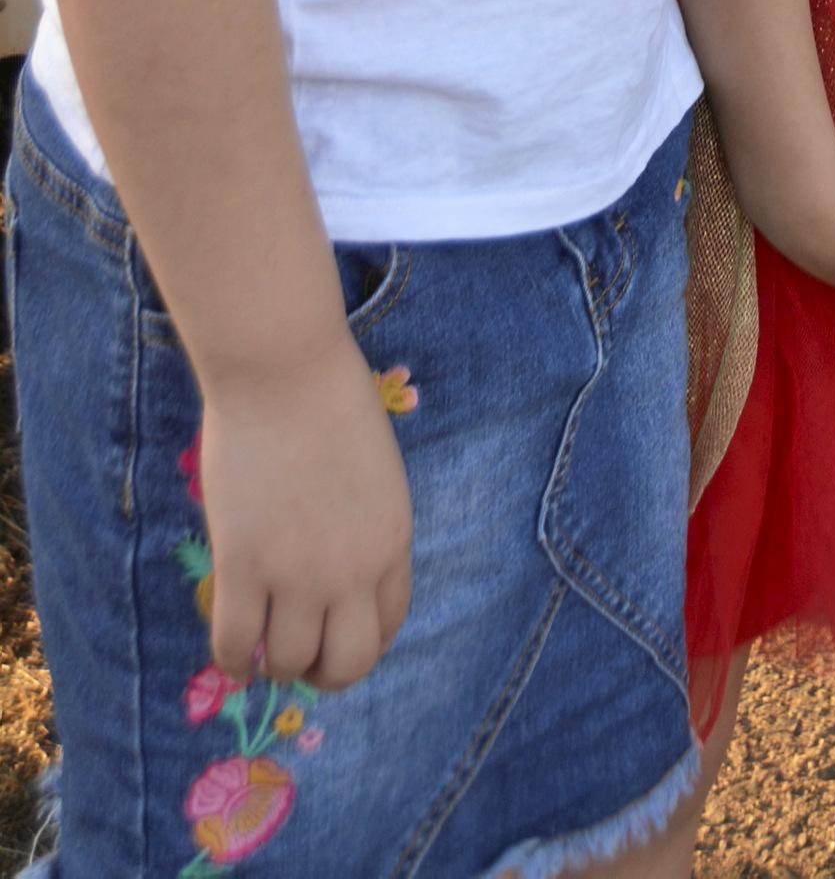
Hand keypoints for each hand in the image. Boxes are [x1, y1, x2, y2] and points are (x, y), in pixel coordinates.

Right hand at [196, 330, 413, 689]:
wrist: (286, 371)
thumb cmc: (330, 401)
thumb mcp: (373, 473)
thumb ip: (362, 527)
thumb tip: (336, 579)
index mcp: (392, 539)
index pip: (388, 624)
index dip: (362, 644)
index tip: (338, 642)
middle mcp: (353, 569)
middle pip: (348, 663)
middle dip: (325, 672)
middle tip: (301, 660)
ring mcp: (298, 574)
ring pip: (288, 662)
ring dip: (274, 664)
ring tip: (262, 649)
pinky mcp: (244, 568)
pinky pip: (236, 645)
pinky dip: (233, 660)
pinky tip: (232, 653)